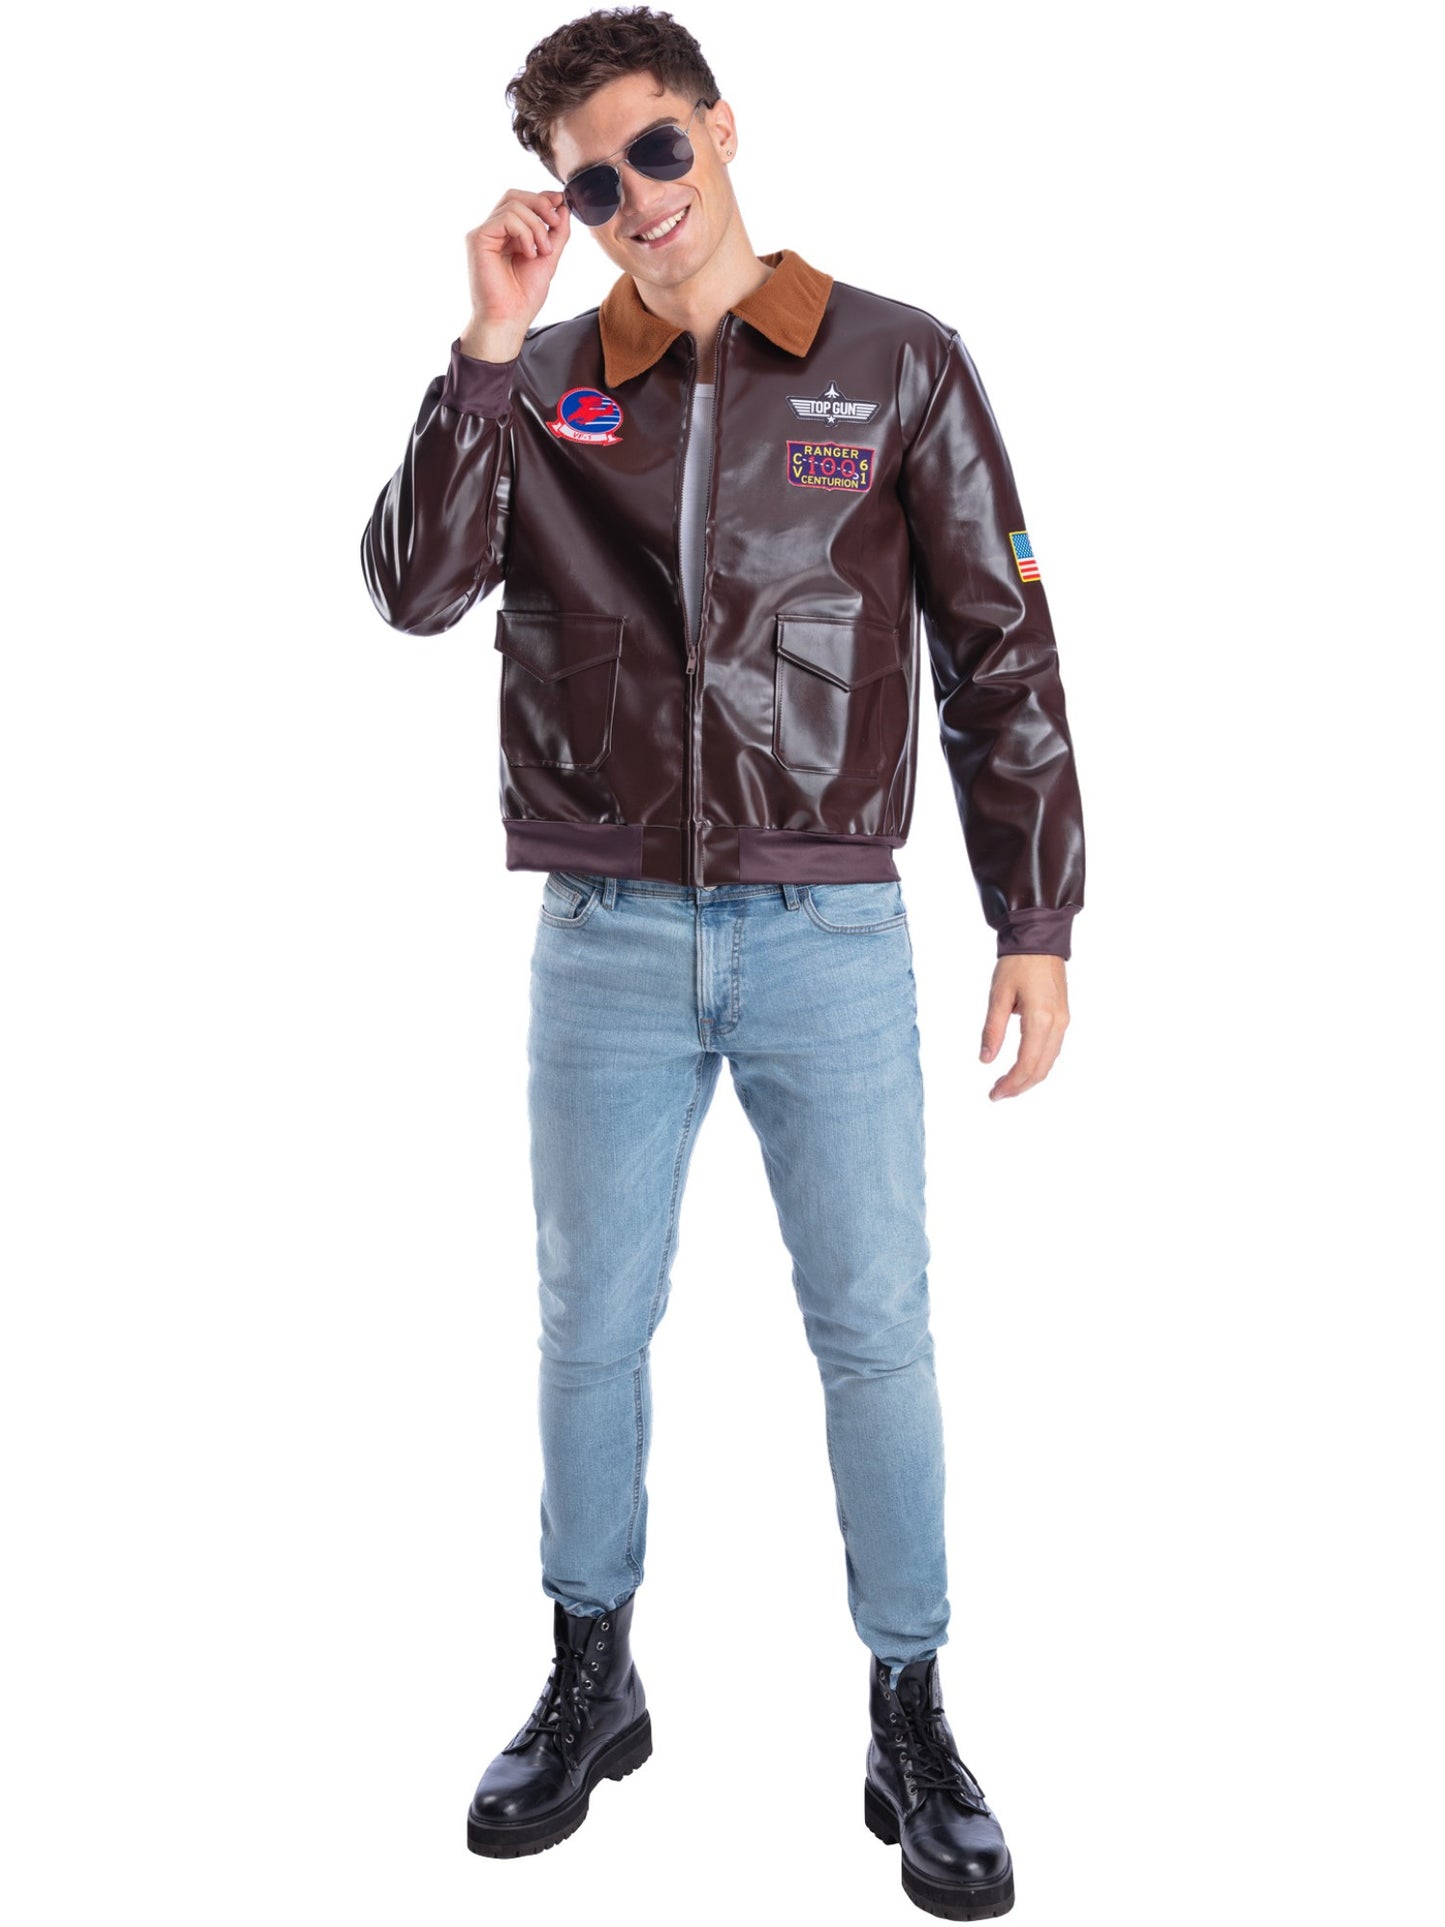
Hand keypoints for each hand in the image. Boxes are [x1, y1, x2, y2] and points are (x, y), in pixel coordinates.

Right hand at [460, 188, 571, 358]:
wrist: (509, 319)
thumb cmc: (523, 297)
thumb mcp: (549, 258)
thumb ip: (556, 233)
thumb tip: (563, 206)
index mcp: (507, 235)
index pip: (522, 202)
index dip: (542, 197)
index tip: (561, 203)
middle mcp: (493, 231)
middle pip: (515, 196)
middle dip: (540, 204)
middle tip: (555, 223)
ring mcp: (484, 233)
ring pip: (513, 205)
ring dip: (536, 226)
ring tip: (543, 251)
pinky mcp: (478, 238)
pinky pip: (505, 218)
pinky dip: (524, 233)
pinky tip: (529, 253)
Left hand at [979, 954, 1070, 1099]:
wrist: (1040, 940)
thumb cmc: (1018, 963)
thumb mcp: (998, 996)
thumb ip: (993, 1030)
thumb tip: (986, 1059)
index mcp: (1040, 1019)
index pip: (1027, 1064)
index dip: (1010, 1084)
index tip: (994, 1094)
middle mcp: (1057, 1024)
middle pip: (1041, 1069)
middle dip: (1019, 1086)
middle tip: (997, 1094)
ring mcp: (1063, 1021)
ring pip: (1049, 1062)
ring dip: (1029, 1077)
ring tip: (1007, 1084)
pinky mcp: (1062, 1017)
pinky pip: (1052, 1049)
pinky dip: (1038, 1064)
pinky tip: (1022, 1066)